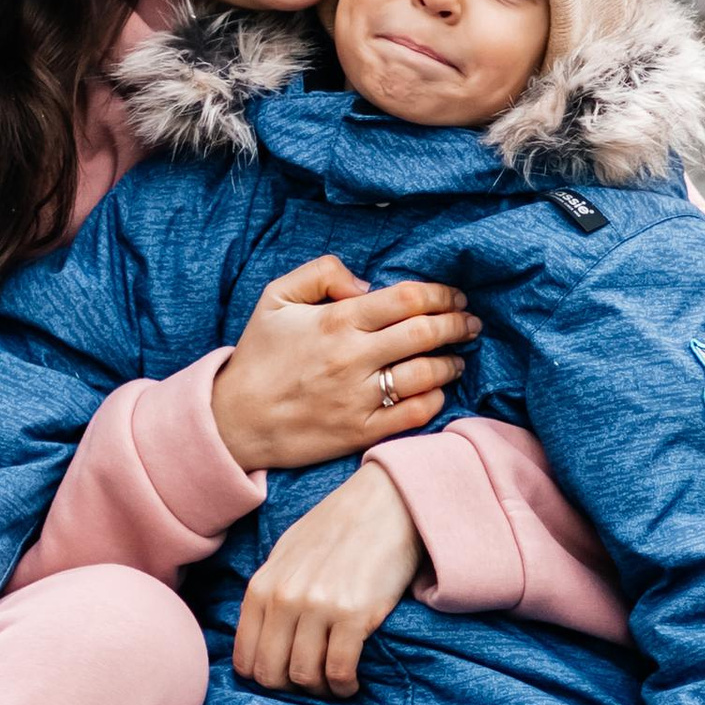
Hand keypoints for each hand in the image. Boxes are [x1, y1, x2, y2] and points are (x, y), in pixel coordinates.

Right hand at [209, 256, 474, 472]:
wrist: (235, 420)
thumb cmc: (259, 355)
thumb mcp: (276, 298)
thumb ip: (321, 273)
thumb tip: (366, 283)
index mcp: (337, 320)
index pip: (407, 300)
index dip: (440, 294)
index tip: (454, 297)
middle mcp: (353, 358)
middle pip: (426, 333)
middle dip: (457, 324)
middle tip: (469, 323)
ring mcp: (359, 397)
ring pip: (427, 374)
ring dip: (452, 363)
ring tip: (458, 357)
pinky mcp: (361, 431)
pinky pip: (414, 414)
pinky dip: (435, 399)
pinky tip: (436, 390)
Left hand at [232, 462, 424, 696]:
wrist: (385, 503)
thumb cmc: (336, 528)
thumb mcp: (286, 554)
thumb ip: (269, 594)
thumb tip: (259, 637)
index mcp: (262, 587)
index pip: (245, 659)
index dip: (264, 678)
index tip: (285, 677)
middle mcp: (283, 599)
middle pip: (272, 674)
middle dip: (291, 688)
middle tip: (312, 683)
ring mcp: (317, 607)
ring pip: (305, 677)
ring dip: (321, 689)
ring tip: (334, 683)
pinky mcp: (354, 614)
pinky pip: (339, 671)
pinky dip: (344, 686)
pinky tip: (352, 682)